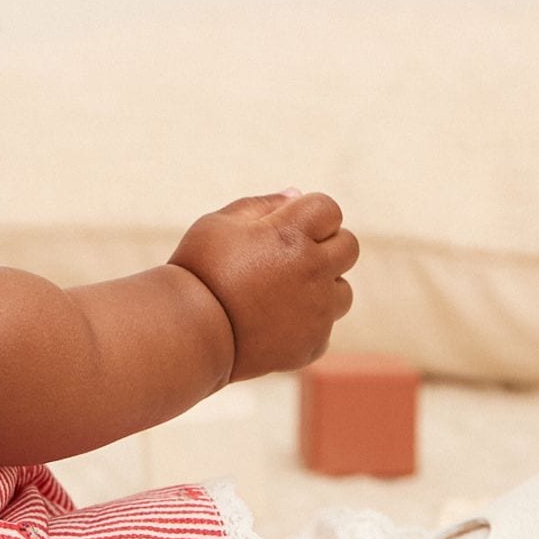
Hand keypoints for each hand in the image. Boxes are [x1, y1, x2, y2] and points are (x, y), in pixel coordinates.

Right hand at [168, 190, 358, 381]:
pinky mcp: (313, 344)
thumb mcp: (219, 224)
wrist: (188, 332)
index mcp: (292, 235)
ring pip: (343, 290)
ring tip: (282, 292)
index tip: (287, 225)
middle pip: (349, 246)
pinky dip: (306, 323)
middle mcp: (313, 271)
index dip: (310, 214)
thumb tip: (296, 194)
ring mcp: (317, 311)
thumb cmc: (199, 270)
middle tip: (289, 256)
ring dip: (322, 286)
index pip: (330, 209)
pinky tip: (273, 322)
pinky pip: (324, 327)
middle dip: (326, 245)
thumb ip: (261, 205)